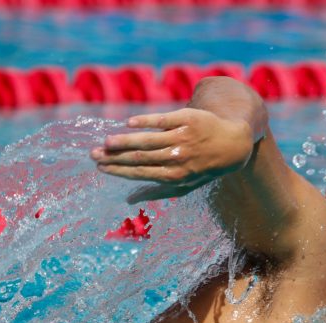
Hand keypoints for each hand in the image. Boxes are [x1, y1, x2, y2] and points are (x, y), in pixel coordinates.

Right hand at [91, 108, 253, 202]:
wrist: (233, 144)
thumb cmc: (203, 167)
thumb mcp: (185, 185)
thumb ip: (157, 191)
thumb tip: (128, 201)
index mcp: (176, 176)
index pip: (141, 173)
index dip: (119, 170)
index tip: (100, 166)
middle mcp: (178, 158)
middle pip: (141, 158)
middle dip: (115, 157)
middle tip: (93, 154)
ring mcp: (183, 138)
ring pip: (148, 140)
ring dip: (124, 141)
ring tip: (106, 141)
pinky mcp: (187, 119)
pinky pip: (162, 120)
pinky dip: (144, 122)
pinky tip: (128, 124)